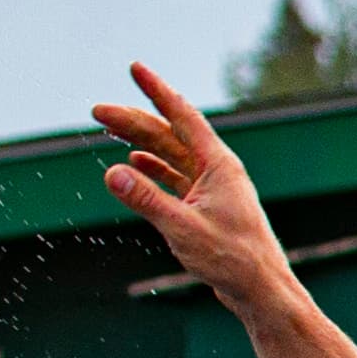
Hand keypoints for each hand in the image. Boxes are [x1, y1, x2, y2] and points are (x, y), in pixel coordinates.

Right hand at [89, 63, 289, 309]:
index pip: (182, 117)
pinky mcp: (207, 207)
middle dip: (133, 119)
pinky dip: (154, 169)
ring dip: (139, 142)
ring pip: (170, 155)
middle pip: (169, 135)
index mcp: (218, 165)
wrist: (261, 290)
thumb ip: (146, 200)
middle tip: (96, 111)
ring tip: (107, 129)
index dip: (157, 91)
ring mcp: (213, 188)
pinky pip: (176, 178)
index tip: (135, 67)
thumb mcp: (182, 228)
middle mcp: (217, 170)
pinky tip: (134, 163)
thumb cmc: (231, 260)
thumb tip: (112, 173)